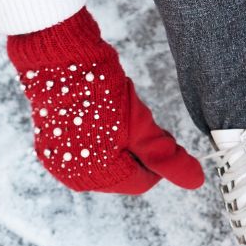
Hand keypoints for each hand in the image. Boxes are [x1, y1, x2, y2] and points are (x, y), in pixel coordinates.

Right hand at [7, 8, 204, 193]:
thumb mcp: (140, 125)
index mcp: (99, 176)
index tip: (157, 135)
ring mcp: (59, 163)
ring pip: (102, 165)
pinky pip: (81, 154)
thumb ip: (166, 157)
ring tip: (114, 119)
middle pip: (121, 176)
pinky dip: (93, 142)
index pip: (142, 182)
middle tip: (136, 124)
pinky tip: (95, 119)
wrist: (58, 62)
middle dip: (134, 154)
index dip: (156, 160)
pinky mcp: (48, 148)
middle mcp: (76, 177)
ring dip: (114, 148)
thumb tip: (196, 181)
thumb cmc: (100, 91)